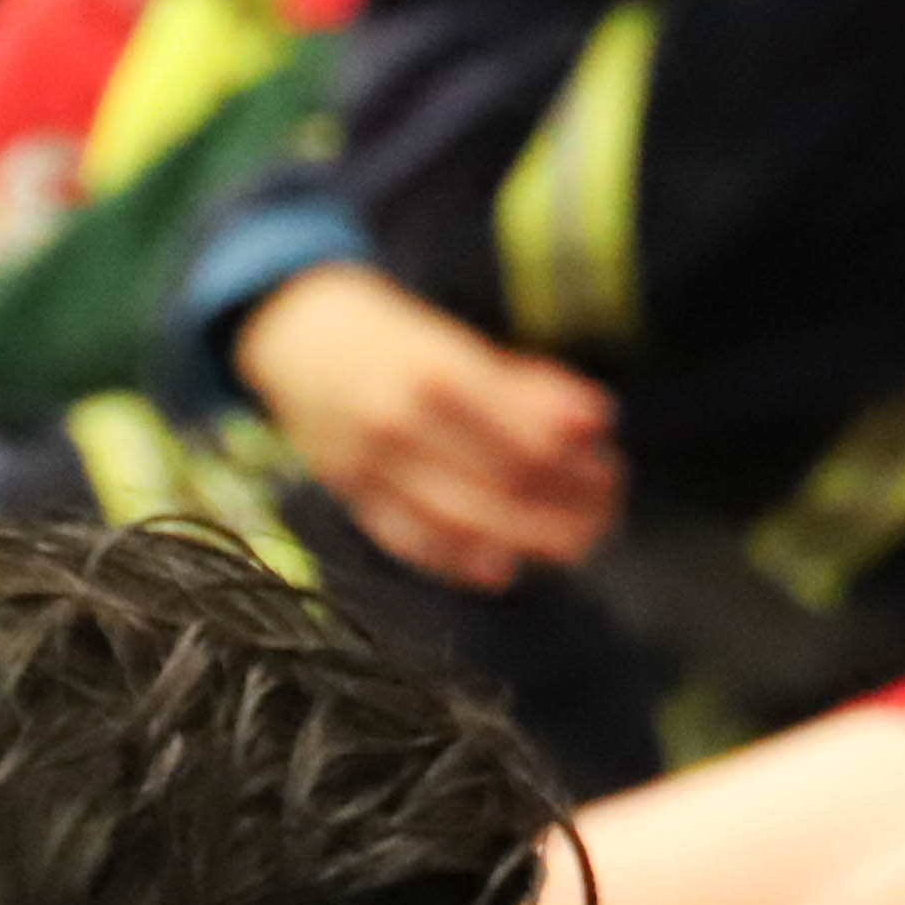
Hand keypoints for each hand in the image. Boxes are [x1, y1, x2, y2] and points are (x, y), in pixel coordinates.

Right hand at [233, 268, 621, 591]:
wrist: (292, 336)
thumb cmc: (393, 334)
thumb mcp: (456, 341)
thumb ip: (524, 383)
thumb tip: (597, 421)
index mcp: (434, 373)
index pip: (524, 435)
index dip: (576, 458)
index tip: (612, 458)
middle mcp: (398, 425)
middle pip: (502, 486)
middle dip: (566, 503)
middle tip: (607, 502)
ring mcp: (369, 469)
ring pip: (462, 524)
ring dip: (530, 540)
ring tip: (576, 541)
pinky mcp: (352, 498)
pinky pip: (411, 543)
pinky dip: (461, 562)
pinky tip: (505, 570)